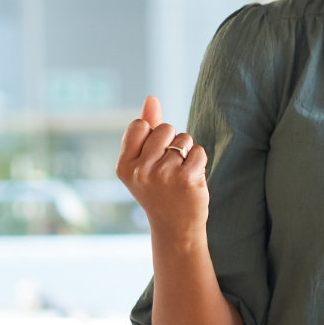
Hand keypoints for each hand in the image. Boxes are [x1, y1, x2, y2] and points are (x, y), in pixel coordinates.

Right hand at [116, 96, 208, 241]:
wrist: (176, 227)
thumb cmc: (160, 191)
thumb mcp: (145, 162)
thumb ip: (148, 128)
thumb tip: (152, 97)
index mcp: (124, 166)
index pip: (140, 125)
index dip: (152, 136)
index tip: (152, 157)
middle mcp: (141, 171)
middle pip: (165, 128)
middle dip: (171, 142)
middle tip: (168, 169)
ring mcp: (164, 175)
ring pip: (184, 139)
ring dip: (187, 153)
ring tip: (179, 175)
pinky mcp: (187, 179)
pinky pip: (198, 151)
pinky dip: (199, 161)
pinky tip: (192, 179)